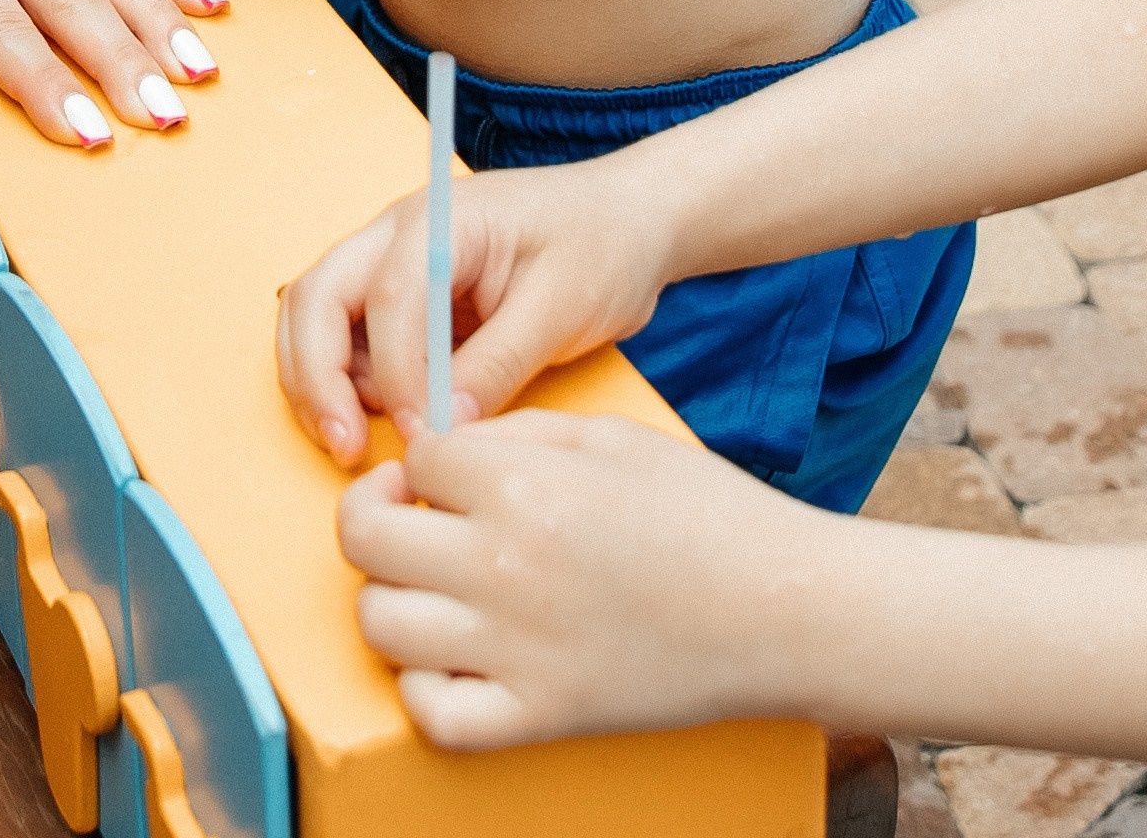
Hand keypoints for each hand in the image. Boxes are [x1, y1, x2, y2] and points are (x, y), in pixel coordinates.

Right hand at [277, 159, 673, 458]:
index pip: (387, 296)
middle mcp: (400, 234)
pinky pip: (352, 337)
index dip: (395, 374)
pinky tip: (384, 420)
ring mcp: (396, 262)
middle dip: (317, 376)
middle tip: (344, 447)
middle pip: (319, 296)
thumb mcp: (562, 308)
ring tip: (357, 442)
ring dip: (322, 381)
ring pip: (319, 317)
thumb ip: (499, 364)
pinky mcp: (406, 296)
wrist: (627, 222)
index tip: (423, 437)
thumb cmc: (601, 245)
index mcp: (439, 222)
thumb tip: (445, 429)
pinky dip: (347, 381)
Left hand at [337, 413, 819, 748]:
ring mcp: (515, 648)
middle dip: (374, 512)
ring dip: (389, 594)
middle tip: (408, 512)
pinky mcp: (540, 715)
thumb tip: (442, 446)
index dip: (421, 456)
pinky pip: (432, 714)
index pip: (412, 455)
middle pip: (364, 537)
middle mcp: (502, 563)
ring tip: (429, 582)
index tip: (442, 469)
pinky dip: (422, 687)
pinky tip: (451, 657)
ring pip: (379, 623)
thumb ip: (515, 430)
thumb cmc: (705, 512)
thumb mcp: (607, 435)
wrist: (782, 608)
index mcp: (522, 482)